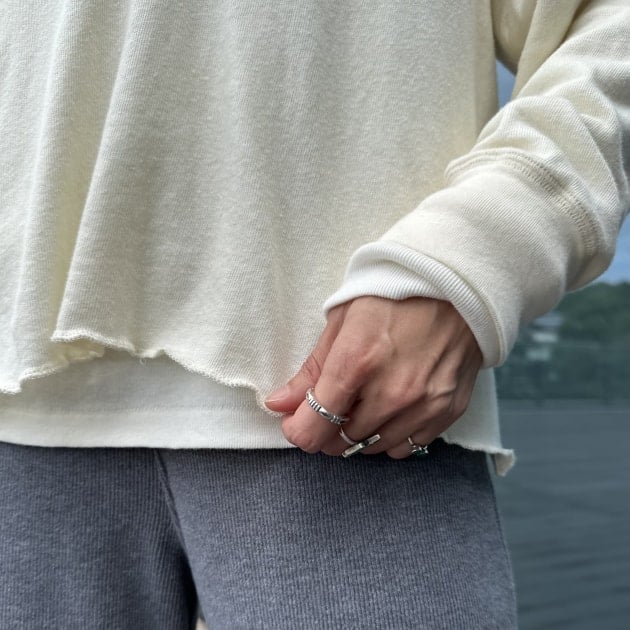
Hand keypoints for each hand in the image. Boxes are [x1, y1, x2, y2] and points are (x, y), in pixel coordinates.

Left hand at [264, 296, 481, 457]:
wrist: (456, 285)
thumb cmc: (393, 295)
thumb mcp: (342, 321)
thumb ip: (311, 371)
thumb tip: (279, 404)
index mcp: (356, 363)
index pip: (313, 429)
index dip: (298, 429)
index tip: (298, 419)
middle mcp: (391, 393)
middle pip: (340, 441)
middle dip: (327, 428)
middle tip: (332, 404)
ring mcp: (423, 406)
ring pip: (372, 448)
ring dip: (359, 433)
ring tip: (363, 402)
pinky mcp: (447, 411)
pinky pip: (407, 446)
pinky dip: (391, 436)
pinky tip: (391, 410)